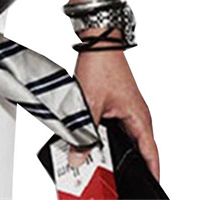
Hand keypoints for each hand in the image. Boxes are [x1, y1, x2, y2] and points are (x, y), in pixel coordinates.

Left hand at [74, 45, 159, 181]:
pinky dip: (106, 133)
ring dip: (112, 145)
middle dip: (124, 161)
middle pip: (136, 148)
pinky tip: (92, 137)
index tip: (144, 184)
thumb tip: (77, 156)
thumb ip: (84, 133)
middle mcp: (139, 116)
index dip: (149, 172)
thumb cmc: (102, 67)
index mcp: (140, 120)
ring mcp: (129, 110)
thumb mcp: (89, 104)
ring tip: (97, 157)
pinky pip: (115, 126)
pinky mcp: (118, 103)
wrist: (98, 43)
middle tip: (109, 172)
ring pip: (123, 137)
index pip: (150, 155)